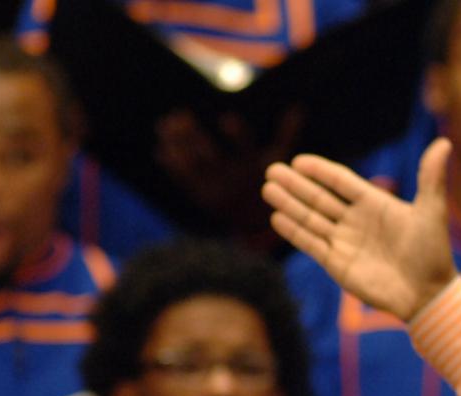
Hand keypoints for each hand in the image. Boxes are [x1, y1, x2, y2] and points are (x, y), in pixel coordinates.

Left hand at [155, 105, 304, 246]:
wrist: (257, 222)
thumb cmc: (270, 181)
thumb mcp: (279, 159)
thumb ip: (287, 133)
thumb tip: (299, 107)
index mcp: (253, 166)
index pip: (246, 148)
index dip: (237, 134)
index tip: (226, 117)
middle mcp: (234, 178)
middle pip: (211, 155)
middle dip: (194, 135)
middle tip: (180, 115)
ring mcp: (216, 188)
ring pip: (192, 165)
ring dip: (177, 145)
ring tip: (164, 125)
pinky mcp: (203, 197)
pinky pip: (184, 181)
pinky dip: (172, 166)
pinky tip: (161, 150)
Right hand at [262, 138, 456, 320]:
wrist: (428, 295)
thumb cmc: (433, 253)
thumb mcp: (432, 211)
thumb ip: (431, 178)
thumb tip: (444, 143)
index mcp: (375, 204)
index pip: (341, 182)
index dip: (320, 171)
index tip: (299, 161)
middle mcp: (356, 221)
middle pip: (320, 198)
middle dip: (296, 185)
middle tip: (272, 170)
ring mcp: (345, 242)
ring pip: (311, 219)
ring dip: (290, 205)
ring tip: (268, 190)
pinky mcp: (338, 264)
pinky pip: (312, 244)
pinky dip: (295, 232)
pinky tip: (277, 219)